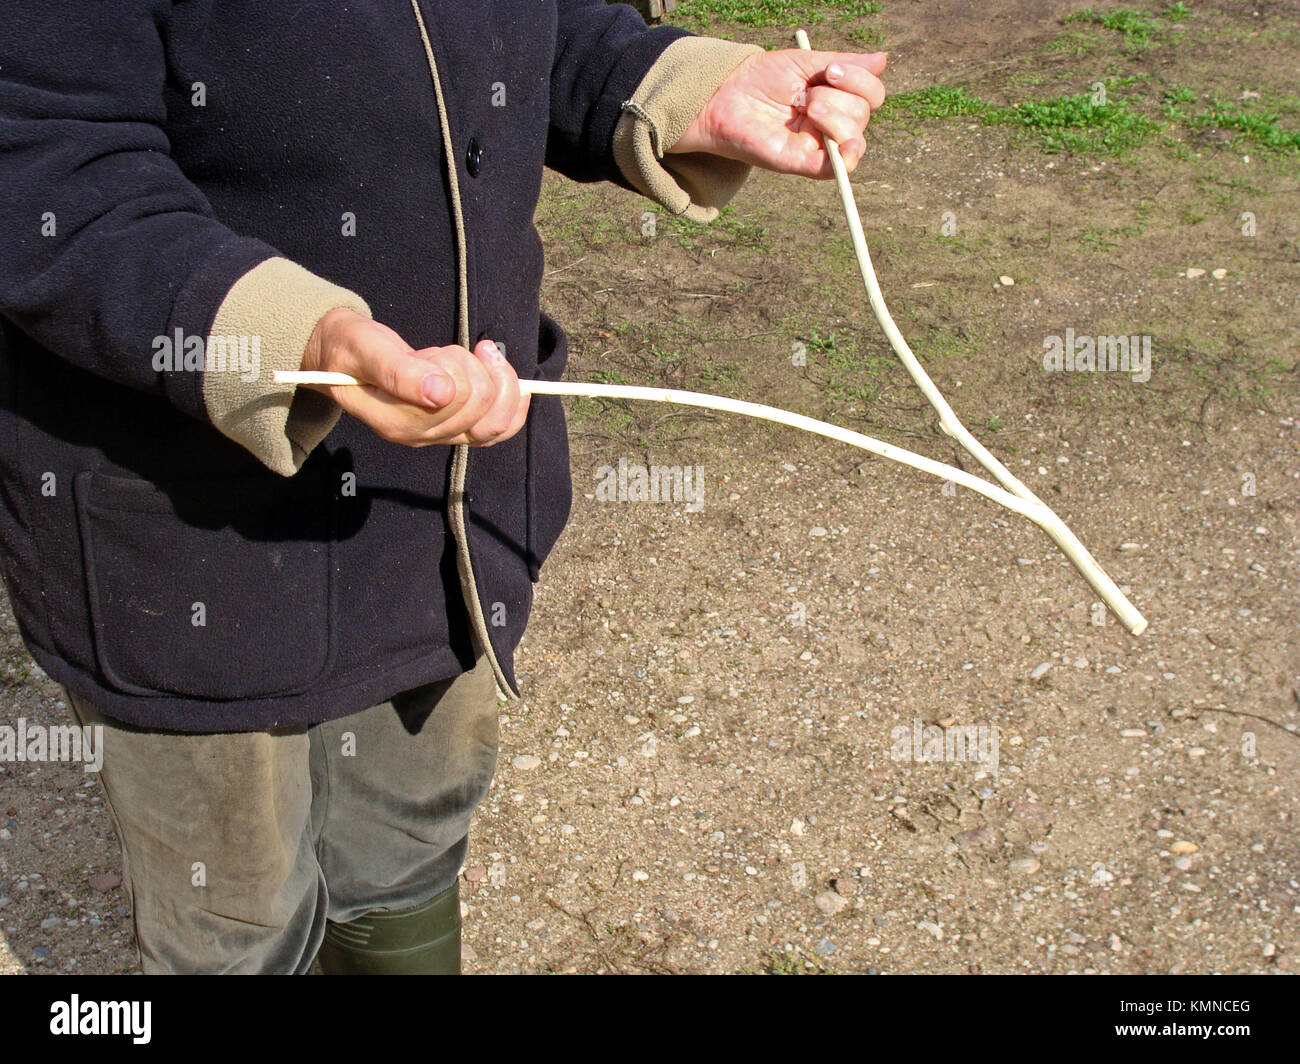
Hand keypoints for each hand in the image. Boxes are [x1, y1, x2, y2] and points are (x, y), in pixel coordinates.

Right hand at [300, 308, 528, 446]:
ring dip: (491, 379)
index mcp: (398, 423)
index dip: (457, 370)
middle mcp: (422, 436)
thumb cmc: (352, 350)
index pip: (455, 403)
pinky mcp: (456, 427)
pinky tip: (507, 377)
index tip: (439, 351)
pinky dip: (511, 402)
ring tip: (467, 357)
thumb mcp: (366, 350)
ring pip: (495, 422)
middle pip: (480, 410)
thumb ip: (398, 371)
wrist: (343, 358)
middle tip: (444, 352)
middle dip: (471, 369)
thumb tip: (440, 392)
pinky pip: (498, 428)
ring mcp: (441, 435)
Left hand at [667, 48, 886, 177]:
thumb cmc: (762, 78)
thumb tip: (883, 59)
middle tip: (807, 94)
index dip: (861, 78)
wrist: (727, 96)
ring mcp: (820, 144)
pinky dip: (847, 156)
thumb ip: (844, 64)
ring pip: (856, 136)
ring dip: (836, 116)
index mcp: (836, 97)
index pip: (871, 92)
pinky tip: (843, 146)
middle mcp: (832, 122)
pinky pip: (840, 168)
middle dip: (840, 95)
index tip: (831, 69)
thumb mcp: (805, 63)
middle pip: (864, 112)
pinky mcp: (805, 164)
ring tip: (806, 108)